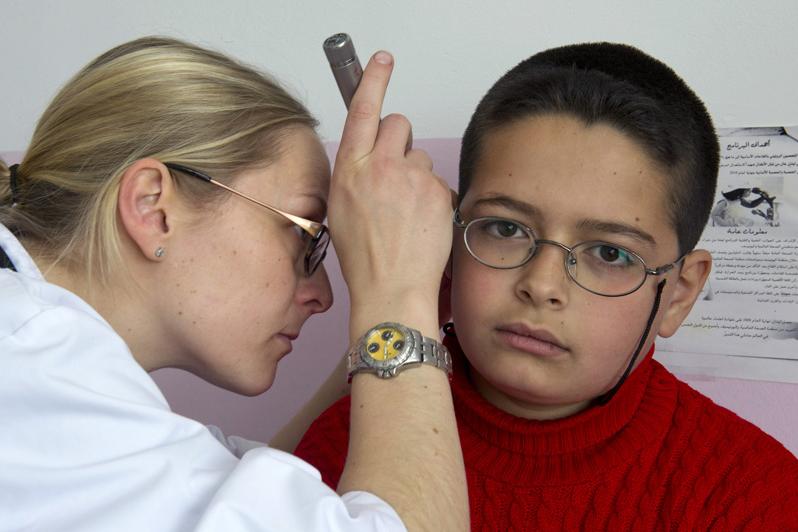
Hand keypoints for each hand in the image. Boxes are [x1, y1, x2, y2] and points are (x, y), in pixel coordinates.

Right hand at [328, 51, 452, 338]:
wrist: (392, 289)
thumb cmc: (365, 259)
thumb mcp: (342, 210)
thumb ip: (356, 175)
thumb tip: (371, 158)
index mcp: (349, 171)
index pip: (362, 111)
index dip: (373, 80)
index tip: (383, 61)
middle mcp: (379, 167)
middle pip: (397, 125)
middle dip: (398, 141)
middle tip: (396, 173)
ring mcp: (410, 178)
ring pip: (419, 155)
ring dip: (415, 175)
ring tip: (407, 212)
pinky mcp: (436, 191)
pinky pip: (437, 180)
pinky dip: (432, 196)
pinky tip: (422, 221)